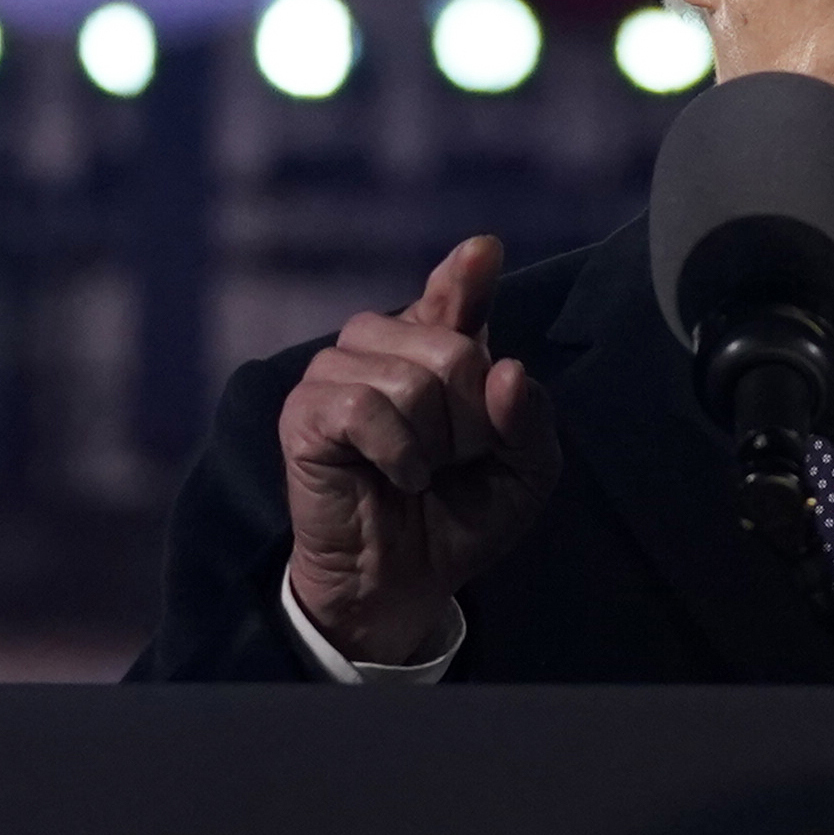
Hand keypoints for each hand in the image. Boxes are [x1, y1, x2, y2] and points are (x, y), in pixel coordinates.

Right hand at [278, 236, 559, 664]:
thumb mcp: (524, 472)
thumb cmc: (461, 517)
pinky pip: (365, 407)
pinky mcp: (304, 411)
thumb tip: (507, 370)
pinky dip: (398, 453)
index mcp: (438, 345)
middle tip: (451, 462)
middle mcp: (384, 343)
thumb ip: (529, 418)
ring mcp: (337, 371)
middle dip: (470, 423)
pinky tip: (396, 476)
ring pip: (412, 380)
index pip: (455, 293)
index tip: (483, 252)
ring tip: (420, 471)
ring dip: (432, 444)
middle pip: (453, 350)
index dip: (467, 275)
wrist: (405, 581)